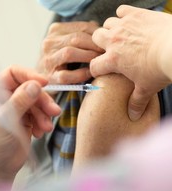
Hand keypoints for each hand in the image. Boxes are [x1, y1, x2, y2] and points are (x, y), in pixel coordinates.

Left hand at [0, 66, 60, 188]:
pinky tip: (40, 133)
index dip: (29, 75)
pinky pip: (38, 115)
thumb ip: (20, 101)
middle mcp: (3, 99)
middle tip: (53, 111)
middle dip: (42, 99)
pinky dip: (42, 122)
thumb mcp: (4, 120)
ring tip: (46, 128)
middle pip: (28, 88)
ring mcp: (15, 110)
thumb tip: (35, 84)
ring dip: (44, 113)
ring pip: (36, 102)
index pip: (13, 74)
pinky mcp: (24, 122)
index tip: (44, 83)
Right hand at [37, 21, 102, 83]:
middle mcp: (48, 43)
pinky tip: (90, 73)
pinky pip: (67, 75)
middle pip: (76, 38)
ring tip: (99, 61)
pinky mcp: (49, 77)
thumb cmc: (60, 60)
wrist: (42, 79)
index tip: (107, 42)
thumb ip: (81, 34)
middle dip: (95, 45)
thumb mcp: (67, 42)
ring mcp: (47, 60)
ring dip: (88, 57)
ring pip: (69, 53)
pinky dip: (81, 74)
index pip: (81, 27)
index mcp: (55, 31)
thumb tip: (99, 29)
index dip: (97, 34)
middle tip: (108, 52)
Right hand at [90, 5, 171, 120]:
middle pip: (95, 38)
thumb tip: (133, 116)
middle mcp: (113, 42)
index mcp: (113, 60)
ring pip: (107, 24)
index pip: (93, 65)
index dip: (95, 69)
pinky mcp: (135, 14)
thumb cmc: (160, 69)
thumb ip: (137, 102)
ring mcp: (123, 26)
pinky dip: (123, 14)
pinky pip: (121, 10)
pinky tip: (129, 21)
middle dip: (100, 44)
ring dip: (111, 29)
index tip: (101, 70)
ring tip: (120, 35)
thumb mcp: (147, 88)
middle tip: (110, 48)